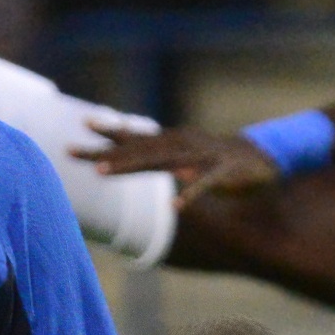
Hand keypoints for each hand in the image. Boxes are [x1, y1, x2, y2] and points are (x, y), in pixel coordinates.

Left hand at [91, 117, 282, 197]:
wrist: (262, 159)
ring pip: (161, 161)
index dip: (108, 133)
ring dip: (130, 165)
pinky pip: (204, 185)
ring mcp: (201, 157)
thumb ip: (155, 155)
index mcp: (173, 142)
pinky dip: (190, 194)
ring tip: (102, 173)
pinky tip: (176, 207)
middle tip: (72, 153)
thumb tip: (123, 155)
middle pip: (137, 148)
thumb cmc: (216, 159)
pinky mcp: (223, 172)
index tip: (80, 127)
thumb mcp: (183, 155)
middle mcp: (182, 144)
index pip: (135, 137)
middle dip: (104, 152)